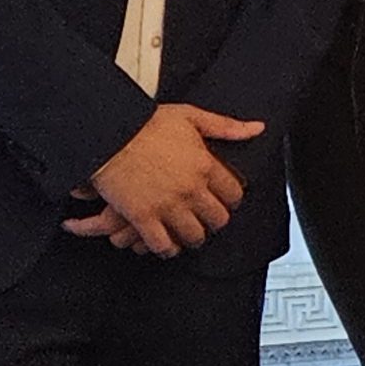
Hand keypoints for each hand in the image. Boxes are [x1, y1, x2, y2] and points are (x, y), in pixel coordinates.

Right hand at [64, 104, 264, 256]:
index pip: (234, 193)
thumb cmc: (145, 124)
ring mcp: (167, 206)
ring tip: (191, 233)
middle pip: (218, 218)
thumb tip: (257, 128)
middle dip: (216, 220)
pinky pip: (162, 245)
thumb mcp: (191, 117)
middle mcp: (191, 189)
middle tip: (209, 218)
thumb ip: (226, 126)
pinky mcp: (143, 218)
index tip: (227, 200)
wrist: (108, 135)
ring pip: (194, 236)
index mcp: (205, 165)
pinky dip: (167, 249)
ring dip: (194, 237)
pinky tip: (168, 245)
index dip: (233, 198)